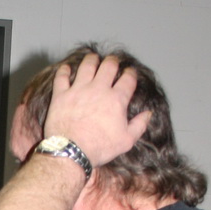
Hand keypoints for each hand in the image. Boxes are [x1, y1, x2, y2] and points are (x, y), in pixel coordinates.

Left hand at [44, 53, 149, 168]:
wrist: (72, 151)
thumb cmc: (100, 147)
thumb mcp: (126, 140)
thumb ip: (139, 125)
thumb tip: (149, 114)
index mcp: (117, 99)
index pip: (128, 79)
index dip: (131, 73)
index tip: (130, 72)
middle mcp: (99, 89)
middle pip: (108, 66)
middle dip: (113, 61)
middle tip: (113, 61)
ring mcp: (79, 90)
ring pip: (87, 66)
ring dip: (91, 60)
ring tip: (93, 58)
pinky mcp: (61, 95)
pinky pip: (62, 77)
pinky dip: (64, 70)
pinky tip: (66, 68)